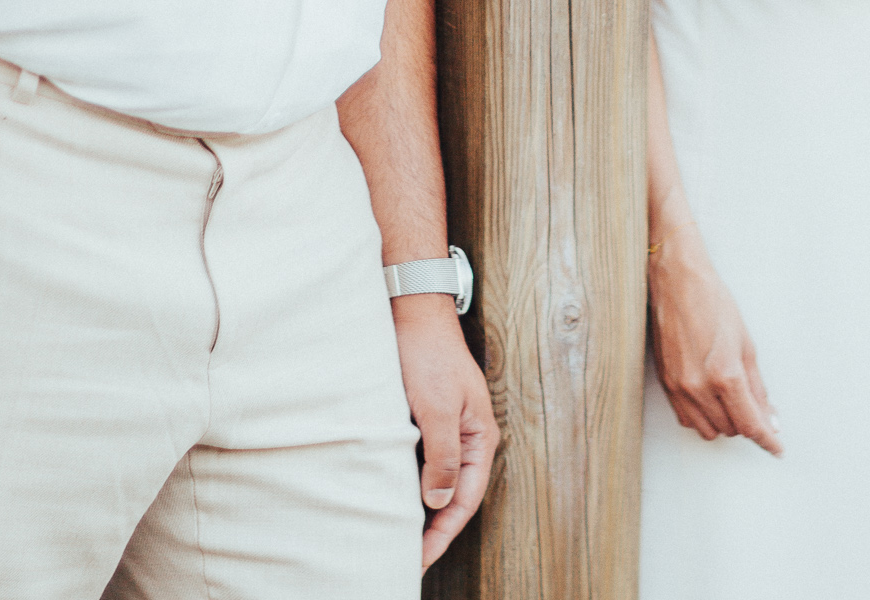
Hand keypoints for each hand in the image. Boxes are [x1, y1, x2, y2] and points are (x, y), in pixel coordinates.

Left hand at [391, 293, 500, 571]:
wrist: (412, 310)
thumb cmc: (428, 355)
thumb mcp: (437, 408)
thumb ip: (443, 456)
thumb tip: (439, 500)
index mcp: (479, 437)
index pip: (465, 500)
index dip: (443, 533)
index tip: (419, 559)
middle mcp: (467, 437)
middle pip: (454, 495)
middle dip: (434, 528)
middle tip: (406, 557)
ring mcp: (448, 427)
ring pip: (436, 479)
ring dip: (420, 507)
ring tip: (397, 534)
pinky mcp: (427, 418)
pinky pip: (422, 461)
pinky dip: (409, 482)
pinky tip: (390, 493)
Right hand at [648, 223, 782, 457]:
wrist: (677, 281)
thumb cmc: (713, 302)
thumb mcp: (746, 343)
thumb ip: (758, 387)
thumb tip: (770, 417)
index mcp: (725, 375)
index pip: (751, 425)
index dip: (767, 440)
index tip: (777, 448)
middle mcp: (699, 387)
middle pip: (731, 430)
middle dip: (747, 422)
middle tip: (754, 404)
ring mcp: (679, 388)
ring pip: (709, 430)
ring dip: (725, 422)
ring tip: (731, 398)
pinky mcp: (666, 384)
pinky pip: (687, 419)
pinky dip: (703, 417)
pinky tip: (711, 398)